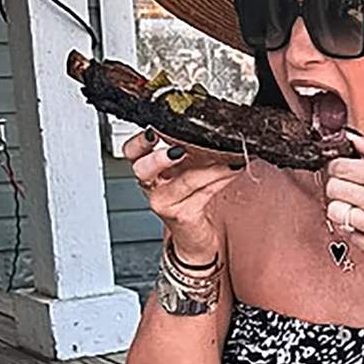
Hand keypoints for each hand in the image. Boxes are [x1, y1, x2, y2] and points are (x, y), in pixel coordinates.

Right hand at [121, 126, 243, 262]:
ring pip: (185, 180)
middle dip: (159, 158)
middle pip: (143, 169)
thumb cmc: (189, 196)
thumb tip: (213, 129)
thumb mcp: (185, 168)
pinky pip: (203, 193)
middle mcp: (151, 185)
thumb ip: (190, 149)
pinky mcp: (183, 215)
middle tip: (179, 150)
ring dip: (210, 167)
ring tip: (228, 159)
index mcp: (148, 168)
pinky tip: (232, 171)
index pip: (132, 151)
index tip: (153, 132)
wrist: (195, 235)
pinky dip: (221, 179)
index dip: (140, 141)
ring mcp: (165, 202)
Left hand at [322, 132, 363, 271]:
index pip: (339, 167)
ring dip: (343, 210)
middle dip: (339, 188)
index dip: (338, 169)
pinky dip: (355, 231)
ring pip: (335, 213)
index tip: (341, 173)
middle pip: (333, 189)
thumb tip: (353, 140)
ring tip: (358, 210)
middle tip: (349, 191)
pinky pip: (348, 235)